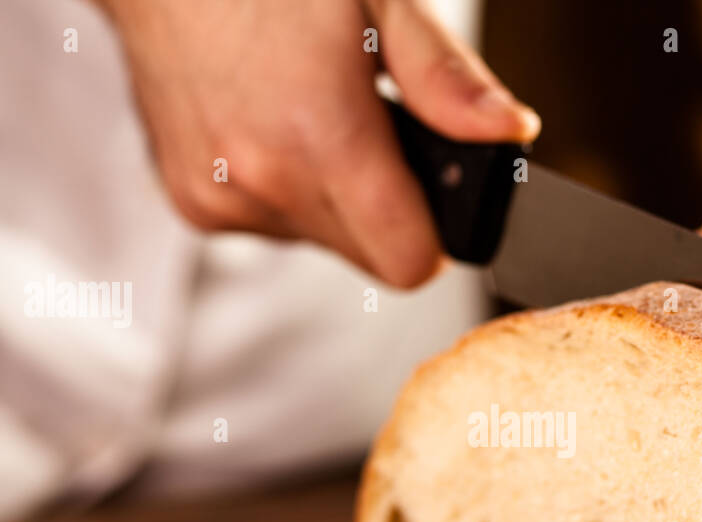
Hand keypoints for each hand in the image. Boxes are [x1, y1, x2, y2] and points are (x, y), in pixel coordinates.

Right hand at [96, 0, 539, 286]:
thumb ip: (446, 80)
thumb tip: (508, 133)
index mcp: (319, 138)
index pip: (409, 262)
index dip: (435, 232)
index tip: (433, 188)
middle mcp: (262, 183)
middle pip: (369, 256)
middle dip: (385, 206)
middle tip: (369, 126)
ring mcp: (220, 199)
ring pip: (322, 241)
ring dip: (332, 196)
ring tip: (309, 112)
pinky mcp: (193, 203)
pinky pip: (273, 225)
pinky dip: (283, 189)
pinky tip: (268, 124)